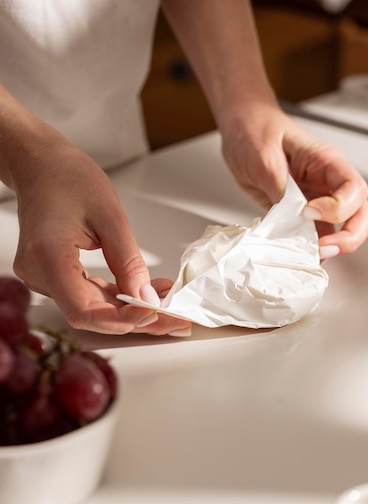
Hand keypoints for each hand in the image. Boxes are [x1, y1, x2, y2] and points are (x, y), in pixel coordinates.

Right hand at [12, 140, 190, 335]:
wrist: (42, 165)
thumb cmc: (69, 178)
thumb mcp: (111, 218)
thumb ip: (129, 263)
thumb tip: (146, 299)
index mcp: (49, 256)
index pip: (83, 311)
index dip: (120, 321)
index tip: (154, 313)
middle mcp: (39, 273)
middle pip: (90, 315)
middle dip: (134, 320)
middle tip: (174, 318)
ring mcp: (43, 277)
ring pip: (91, 308)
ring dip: (129, 309)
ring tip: (166, 302)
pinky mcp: (53, 275)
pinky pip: (87, 294)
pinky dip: (116, 296)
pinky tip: (144, 292)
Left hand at [220, 100, 367, 258]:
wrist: (241, 131)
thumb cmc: (255, 131)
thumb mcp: (263, 156)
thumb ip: (280, 186)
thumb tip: (291, 216)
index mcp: (326, 162)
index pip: (353, 188)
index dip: (338, 208)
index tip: (308, 213)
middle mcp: (327, 182)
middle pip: (360, 213)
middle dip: (349, 236)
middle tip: (324, 249)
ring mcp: (317, 199)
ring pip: (342, 228)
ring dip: (332, 247)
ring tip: (310, 256)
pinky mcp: (301, 213)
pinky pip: (316, 235)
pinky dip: (311, 249)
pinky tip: (298, 254)